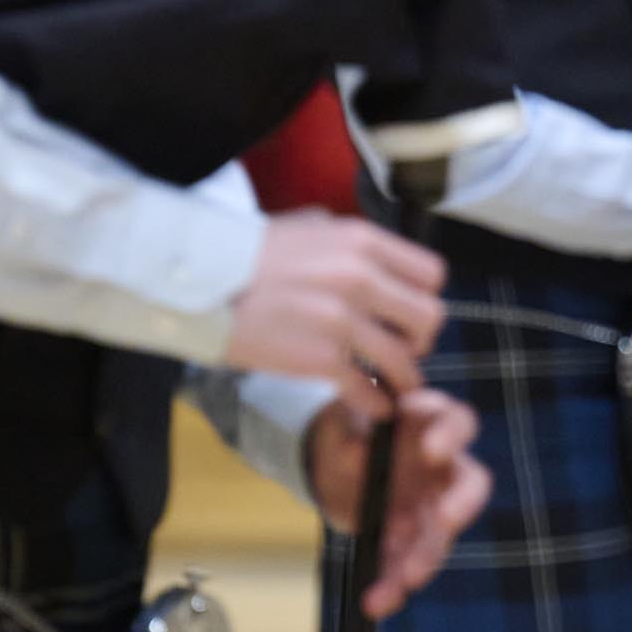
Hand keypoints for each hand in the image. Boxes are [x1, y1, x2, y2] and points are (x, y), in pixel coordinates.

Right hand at [224, 213, 445, 418]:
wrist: (200, 283)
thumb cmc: (245, 253)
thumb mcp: (304, 226)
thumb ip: (344, 239)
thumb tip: (369, 252)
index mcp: (361, 242)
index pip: (431, 274)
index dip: (424, 296)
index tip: (410, 311)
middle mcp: (360, 278)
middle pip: (429, 317)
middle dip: (421, 339)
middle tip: (405, 348)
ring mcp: (341, 321)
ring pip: (403, 360)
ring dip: (404, 377)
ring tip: (395, 384)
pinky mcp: (319, 359)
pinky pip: (366, 389)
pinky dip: (374, 403)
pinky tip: (372, 405)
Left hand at [307, 389, 491, 619]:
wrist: (330, 462)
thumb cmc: (345, 429)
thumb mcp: (336, 427)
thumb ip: (345, 438)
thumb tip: (358, 451)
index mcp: (429, 423)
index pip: (457, 421)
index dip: (450, 435)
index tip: (431, 451)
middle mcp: (442, 466)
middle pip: (470, 482)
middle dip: (461, 504)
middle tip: (446, 521)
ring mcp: (432, 504)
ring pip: (442, 534)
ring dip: (428, 558)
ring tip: (406, 580)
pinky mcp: (413, 538)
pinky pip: (410, 563)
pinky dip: (394, 586)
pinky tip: (377, 603)